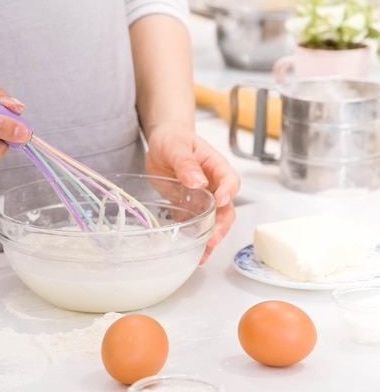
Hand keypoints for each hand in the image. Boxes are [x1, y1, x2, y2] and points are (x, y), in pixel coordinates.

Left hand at [144, 123, 240, 263]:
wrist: (162, 143)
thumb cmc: (173, 139)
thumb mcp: (176, 146)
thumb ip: (186, 162)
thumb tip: (198, 180)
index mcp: (215, 166)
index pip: (229, 180)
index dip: (229, 192)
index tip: (222, 201)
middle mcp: (214, 185)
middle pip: (226, 208)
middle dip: (222, 224)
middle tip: (214, 237)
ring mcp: (203, 199)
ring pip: (214, 221)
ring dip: (211, 237)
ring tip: (204, 253)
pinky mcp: (189, 208)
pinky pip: (196, 225)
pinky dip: (196, 239)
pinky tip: (194, 253)